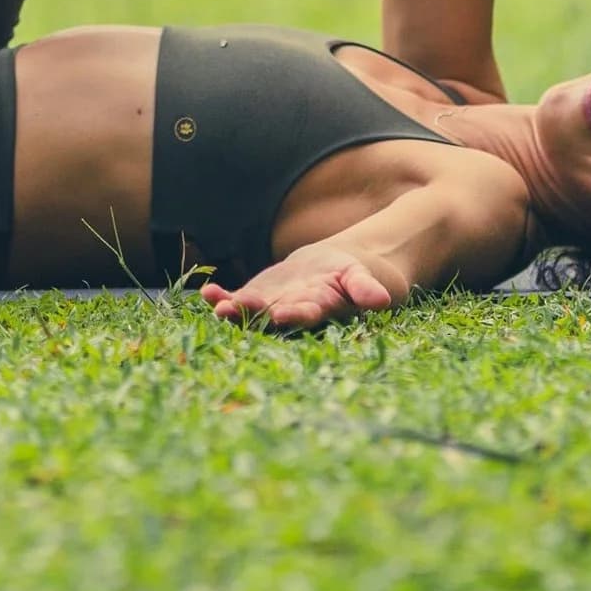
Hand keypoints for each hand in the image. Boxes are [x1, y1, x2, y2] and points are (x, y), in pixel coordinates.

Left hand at [204, 243, 400, 329]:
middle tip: (230, 312)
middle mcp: (291, 315)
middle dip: (250, 316)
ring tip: (216, 306)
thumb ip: (365, 289)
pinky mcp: (258, 300)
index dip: (293, 316)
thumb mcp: (358, 277)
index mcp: (318, 310)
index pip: (306, 316)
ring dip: (232, 311)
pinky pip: (237, 300)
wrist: (327, 271)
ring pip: (249, 314)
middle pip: (270, 319)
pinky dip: (222, 297)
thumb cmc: (347, 276)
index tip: (280, 315)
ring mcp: (271, 309)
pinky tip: (206, 293)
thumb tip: (383, 299)